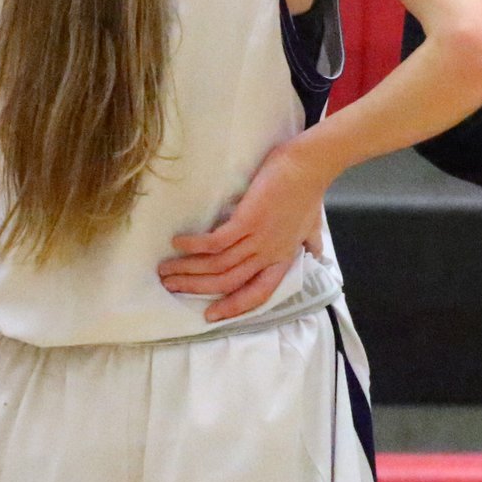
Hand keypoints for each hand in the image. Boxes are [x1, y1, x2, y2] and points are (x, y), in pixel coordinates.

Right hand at [159, 140, 331, 323]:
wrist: (310, 165)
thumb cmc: (308, 192)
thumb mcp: (312, 226)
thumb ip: (310, 242)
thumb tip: (316, 253)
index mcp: (283, 259)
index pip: (258, 294)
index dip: (233, 307)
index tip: (210, 316)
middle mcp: (269, 254)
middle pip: (228, 282)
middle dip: (196, 288)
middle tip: (170, 287)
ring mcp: (259, 239)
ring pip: (218, 266)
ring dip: (188, 269)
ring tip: (165, 270)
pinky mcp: (248, 221)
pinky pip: (216, 242)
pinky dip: (194, 245)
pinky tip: (178, 243)